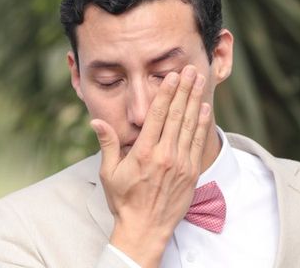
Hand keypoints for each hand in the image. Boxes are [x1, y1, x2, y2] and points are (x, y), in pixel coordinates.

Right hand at [90, 65, 211, 266]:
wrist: (145, 230)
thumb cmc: (124, 201)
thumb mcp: (109, 172)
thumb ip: (107, 144)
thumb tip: (96, 121)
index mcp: (144, 153)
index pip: (158, 115)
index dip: (166, 93)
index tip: (172, 76)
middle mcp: (165, 155)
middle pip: (177, 115)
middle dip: (184, 89)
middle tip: (190, 70)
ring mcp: (181, 164)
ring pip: (190, 125)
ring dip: (195, 100)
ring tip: (199, 81)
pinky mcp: (191, 173)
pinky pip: (197, 142)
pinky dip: (201, 124)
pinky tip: (204, 108)